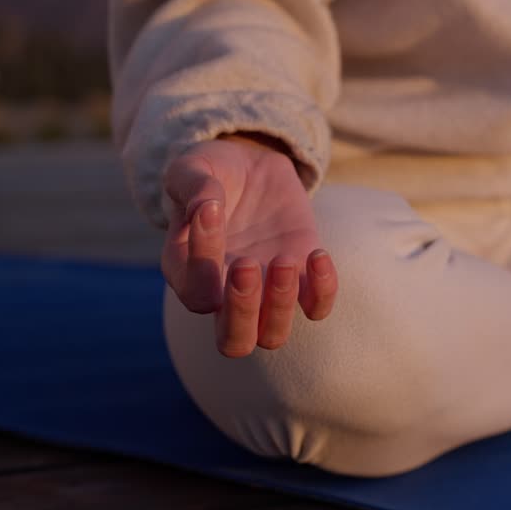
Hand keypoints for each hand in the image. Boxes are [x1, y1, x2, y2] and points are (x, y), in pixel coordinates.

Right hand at [161, 134, 337, 357]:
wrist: (251, 166)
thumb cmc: (212, 171)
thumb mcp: (193, 167)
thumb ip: (192, 185)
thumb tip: (204, 207)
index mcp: (187, 272)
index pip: (195, 293)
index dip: (202, 262)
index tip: (209, 209)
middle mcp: (225, 292)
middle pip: (233, 342)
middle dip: (242, 312)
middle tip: (246, 265)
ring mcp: (266, 289)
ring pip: (273, 336)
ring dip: (281, 306)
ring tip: (284, 259)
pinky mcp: (302, 274)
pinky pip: (317, 306)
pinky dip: (323, 291)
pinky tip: (317, 253)